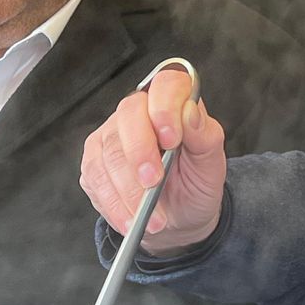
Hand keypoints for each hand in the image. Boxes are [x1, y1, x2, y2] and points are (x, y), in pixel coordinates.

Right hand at [79, 66, 226, 256]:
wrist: (178, 219)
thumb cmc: (195, 184)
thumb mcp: (211, 165)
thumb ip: (205, 136)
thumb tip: (191, 112)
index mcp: (172, 103)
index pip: (165, 85)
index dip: (165, 107)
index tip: (172, 139)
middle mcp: (137, 113)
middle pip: (129, 115)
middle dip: (140, 152)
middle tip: (154, 182)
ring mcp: (110, 137)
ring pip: (109, 152)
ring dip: (130, 189)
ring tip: (154, 217)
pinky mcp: (93, 164)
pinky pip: (95, 179)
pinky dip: (115, 204)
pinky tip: (131, 220)